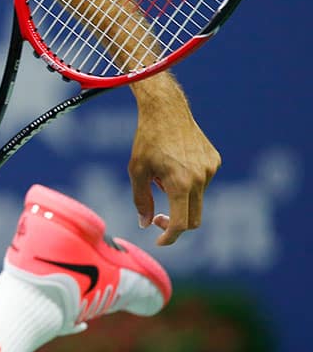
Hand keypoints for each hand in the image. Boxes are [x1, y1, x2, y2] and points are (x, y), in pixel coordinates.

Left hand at [129, 73, 220, 245]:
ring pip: (196, 199)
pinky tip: (174, 163)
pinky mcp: (215, 161)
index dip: (170, 237)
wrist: (166, 110)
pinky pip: (202, 182)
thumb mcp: (137, 171)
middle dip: (176, 223)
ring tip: (162, 173)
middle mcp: (200, 178)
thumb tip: (145, 224)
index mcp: (180, 183)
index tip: (160, 240)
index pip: (181, 223)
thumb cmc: (147, 140)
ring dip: (179, 196)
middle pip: (194, 218)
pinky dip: (188, 183)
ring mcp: (211, 169)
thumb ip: (141, 200)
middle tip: (157, 217)